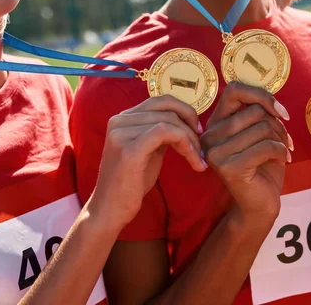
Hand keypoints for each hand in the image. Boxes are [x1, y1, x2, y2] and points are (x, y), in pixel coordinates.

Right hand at [91, 96, 206, 228]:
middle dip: (191, 127)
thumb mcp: (149, 150)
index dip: (185, 111)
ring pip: (170, 121)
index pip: (161, 100)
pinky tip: (193, 161)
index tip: (197, 131)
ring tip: (197, 160)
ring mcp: (121, 133)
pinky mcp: (128, 149)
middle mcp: (119, 120)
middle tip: (201, 149)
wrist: (110, 210)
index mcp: (123, 118)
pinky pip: (165, 132)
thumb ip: (161, 132)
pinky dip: (185, 144)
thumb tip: (187, 120)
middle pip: (168, 108)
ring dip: (191, 140)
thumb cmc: (131, 183)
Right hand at [201, 82, 292, 224]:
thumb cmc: (263, 166)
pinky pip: (265, 146)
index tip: (280, 111)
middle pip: (255, 111)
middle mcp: (209, 136)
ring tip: (282, 151)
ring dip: (280, 139)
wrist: (260, 203)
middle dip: (277, 125)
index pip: (234, 90)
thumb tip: (273, 104)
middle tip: (284, 141)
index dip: (261, 94)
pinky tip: (283, 160)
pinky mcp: (228, 167)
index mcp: (215, 123)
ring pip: (262, 127)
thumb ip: (261, 113)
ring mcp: (216, 152)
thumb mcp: (261, 133)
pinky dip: (280, 151)